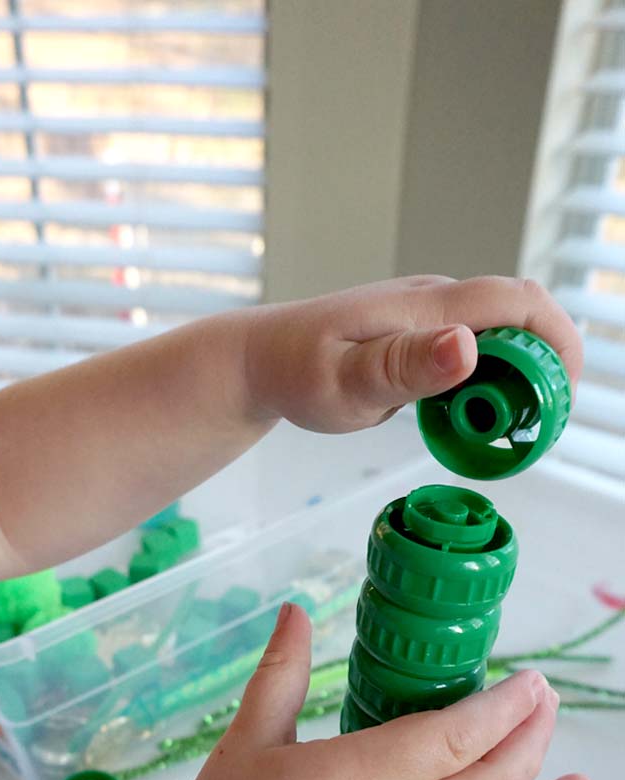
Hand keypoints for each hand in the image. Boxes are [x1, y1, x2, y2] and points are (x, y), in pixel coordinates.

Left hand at [243, 275, 582, 432]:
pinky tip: (473, 422)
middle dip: (544, 369)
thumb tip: (466, 346)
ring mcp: (432, 320)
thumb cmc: (297, 371)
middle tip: (534, 428)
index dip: (557, 342)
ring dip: (518, 382)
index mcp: (426, 306)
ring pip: (501, 340)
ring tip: (506, 432)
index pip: (517, 303)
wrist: (262, 360)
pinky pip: (475, 356)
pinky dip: (490, 388)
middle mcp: (437, 303)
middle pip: (521, 321)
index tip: (560, 396)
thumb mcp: (346, 380)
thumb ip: (404, 366)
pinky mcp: (424, 340)